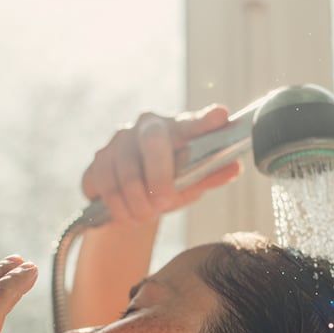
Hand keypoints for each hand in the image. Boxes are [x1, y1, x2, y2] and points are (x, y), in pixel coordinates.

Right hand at [81, 104, 243, 224]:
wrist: (132, 198)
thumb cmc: (169, 182)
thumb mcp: (192, 181)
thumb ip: (211, 175)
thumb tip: (236, 167)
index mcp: (176, 128)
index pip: (192, 122)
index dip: (206, 120)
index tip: (221, 116)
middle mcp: (146, 126)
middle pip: (152, 143)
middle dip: (158, 179)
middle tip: (164, 204)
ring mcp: (118, 140)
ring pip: (124, 171)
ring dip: (136, 202)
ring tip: (145, 216)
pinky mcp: (97, 160)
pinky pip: (102, 183)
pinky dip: (116, 206)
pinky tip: (126, 214)